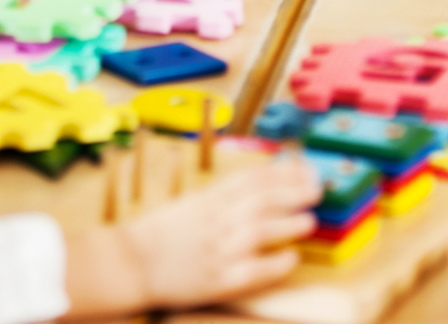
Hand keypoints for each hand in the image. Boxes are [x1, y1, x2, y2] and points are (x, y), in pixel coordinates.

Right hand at [62, 155, 319, 316]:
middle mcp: (217, 220)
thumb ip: (222, 195)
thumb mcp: (192, 202)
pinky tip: (291, 259)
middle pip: (264, 200)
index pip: (254, 178)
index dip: (284, 171)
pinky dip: (276, 264)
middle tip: (318, 189)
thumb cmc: (160, 233)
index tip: (305, 168)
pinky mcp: (219, 280)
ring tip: (309, 220)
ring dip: (290, 223)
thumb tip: (258, 185)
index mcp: (210, 198)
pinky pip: (255, 271)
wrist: (130, 263)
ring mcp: (220, 249)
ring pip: (263, 230)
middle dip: (295, 191)